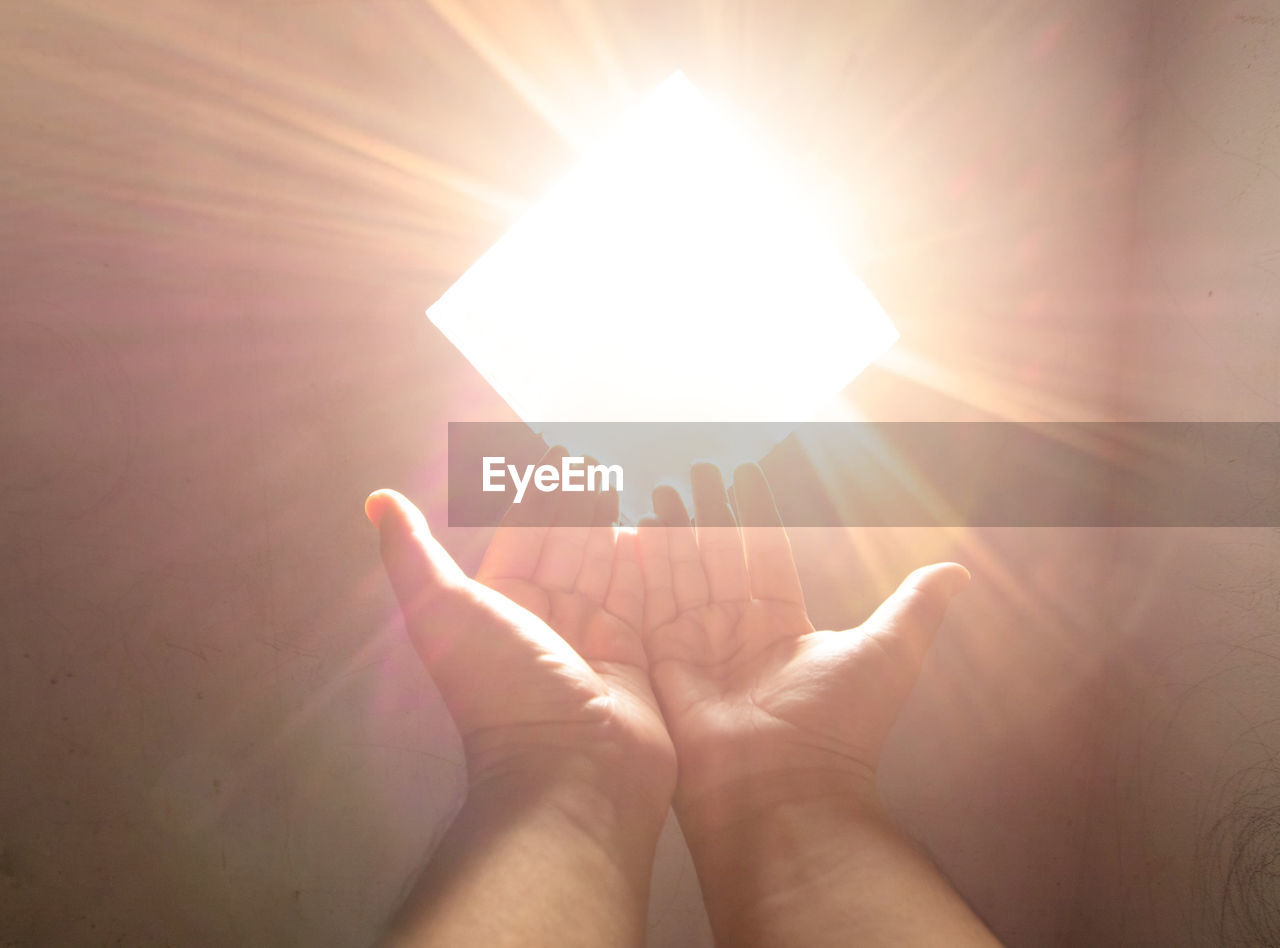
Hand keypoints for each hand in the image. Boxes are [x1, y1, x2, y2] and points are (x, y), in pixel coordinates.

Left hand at [366, 446, 674, 817]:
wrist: (571, 770)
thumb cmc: (503, 687)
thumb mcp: (445, 609)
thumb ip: (414, 553)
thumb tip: (377, 499)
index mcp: (495, 610)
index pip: (521, 539)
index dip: (538, 499)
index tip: (558, 459)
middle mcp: (542, 623)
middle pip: (565, 550)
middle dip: (580, 507)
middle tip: (600, 463)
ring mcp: (590, 641)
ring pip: (604, 570)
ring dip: (614, 529)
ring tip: (629, 486)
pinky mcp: (633, 658)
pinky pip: (641, 599)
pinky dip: (646, 566)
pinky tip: (655, 533)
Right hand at [635, 462, 969, 827]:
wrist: (787, 790)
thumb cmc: (842, 726)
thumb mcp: (889, 651)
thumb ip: (914, 605)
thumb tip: (958, 571)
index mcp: (784, 625)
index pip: (766, 552)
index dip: (755, 512)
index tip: (745, 472)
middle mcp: (738, 632)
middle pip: (719, 556)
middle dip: (707, 510)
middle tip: (695, 467)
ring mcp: (699, 648)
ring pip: (682, 574)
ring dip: (671, 530)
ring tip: (659, 487)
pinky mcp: (664, 665)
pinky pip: (650, 607)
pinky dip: (643, 569)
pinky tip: (636, 530)